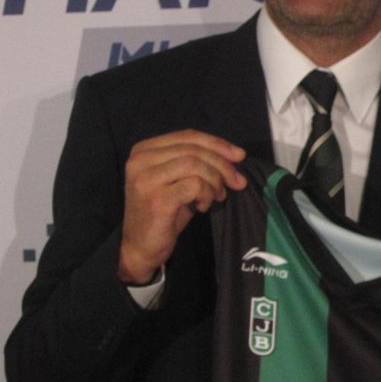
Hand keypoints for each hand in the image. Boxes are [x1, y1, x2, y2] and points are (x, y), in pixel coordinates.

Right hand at [119, 130, 246, 283]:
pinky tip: (203, 206)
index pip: (188, 135)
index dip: (218, 144)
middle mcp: (141, 160)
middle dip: (222, 165)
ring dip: (215, 180)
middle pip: (194, 149)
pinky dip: (207, 194)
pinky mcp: (157, 198)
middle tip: (237, 182)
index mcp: (144, 150)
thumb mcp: (179, 180)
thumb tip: (236, 156)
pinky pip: (195, 185)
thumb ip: (199, 163)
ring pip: (195, 164)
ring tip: (217, 196)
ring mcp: (146, 178)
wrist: (141, 246)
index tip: (240, 156)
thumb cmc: (164, 212)